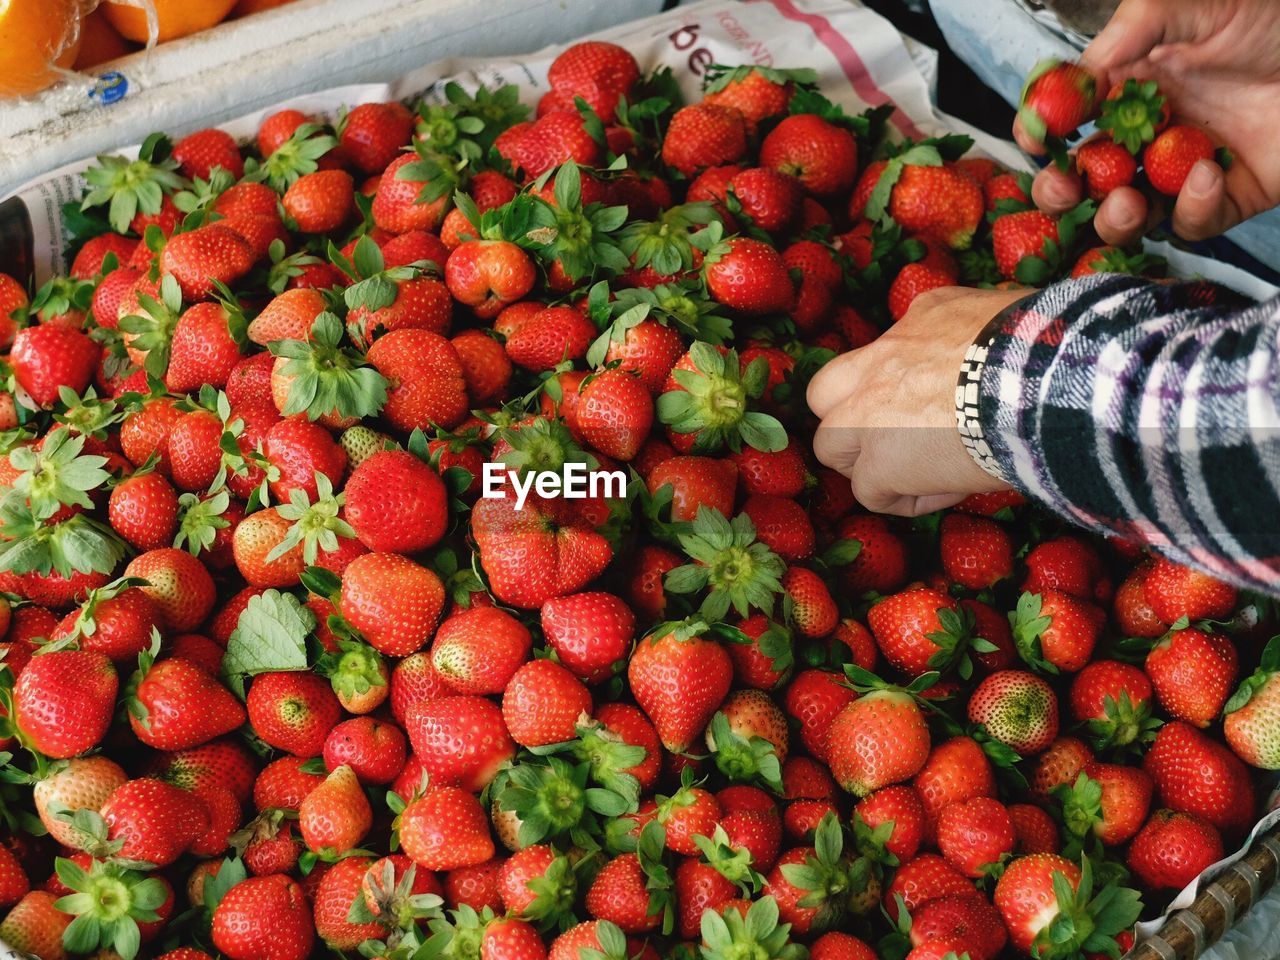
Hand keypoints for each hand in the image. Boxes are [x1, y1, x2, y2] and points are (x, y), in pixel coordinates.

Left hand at [806, 287, 1026, 516]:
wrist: (1040, 380)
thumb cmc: (1044, 349)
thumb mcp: (1005, 311)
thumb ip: (980, 324)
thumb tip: (1003, 337)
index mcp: (917, 320)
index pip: (878, 352)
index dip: (888, 383)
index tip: (924, 403)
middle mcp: (878, 363)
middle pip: (825, 394)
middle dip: (849, 418)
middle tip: (891, 439)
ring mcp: (868, 414)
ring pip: (830, 445)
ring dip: (865, 462)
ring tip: (911, 474)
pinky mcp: (880, 462)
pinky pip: (868, 492)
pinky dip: (899, 499)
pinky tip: (941, 493)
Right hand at [1015, 0, 1279, 243]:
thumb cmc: (1270, 17)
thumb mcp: (1192, 3)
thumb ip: (1131, 29)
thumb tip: (1080, 75)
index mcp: (1132, 86)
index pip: (1070, 118)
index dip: (1044, 132)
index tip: (1036, 140)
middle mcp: (1151, 132)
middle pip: (1085, 179)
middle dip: (1063, 192)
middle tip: (1066, 190)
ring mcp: (1184, 169)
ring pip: (1128, 214)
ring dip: (1115, 217)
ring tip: (1126, 201)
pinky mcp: (1227, 196)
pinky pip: (1191, 223)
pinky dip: (1190, 208)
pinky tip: (1205, 174)